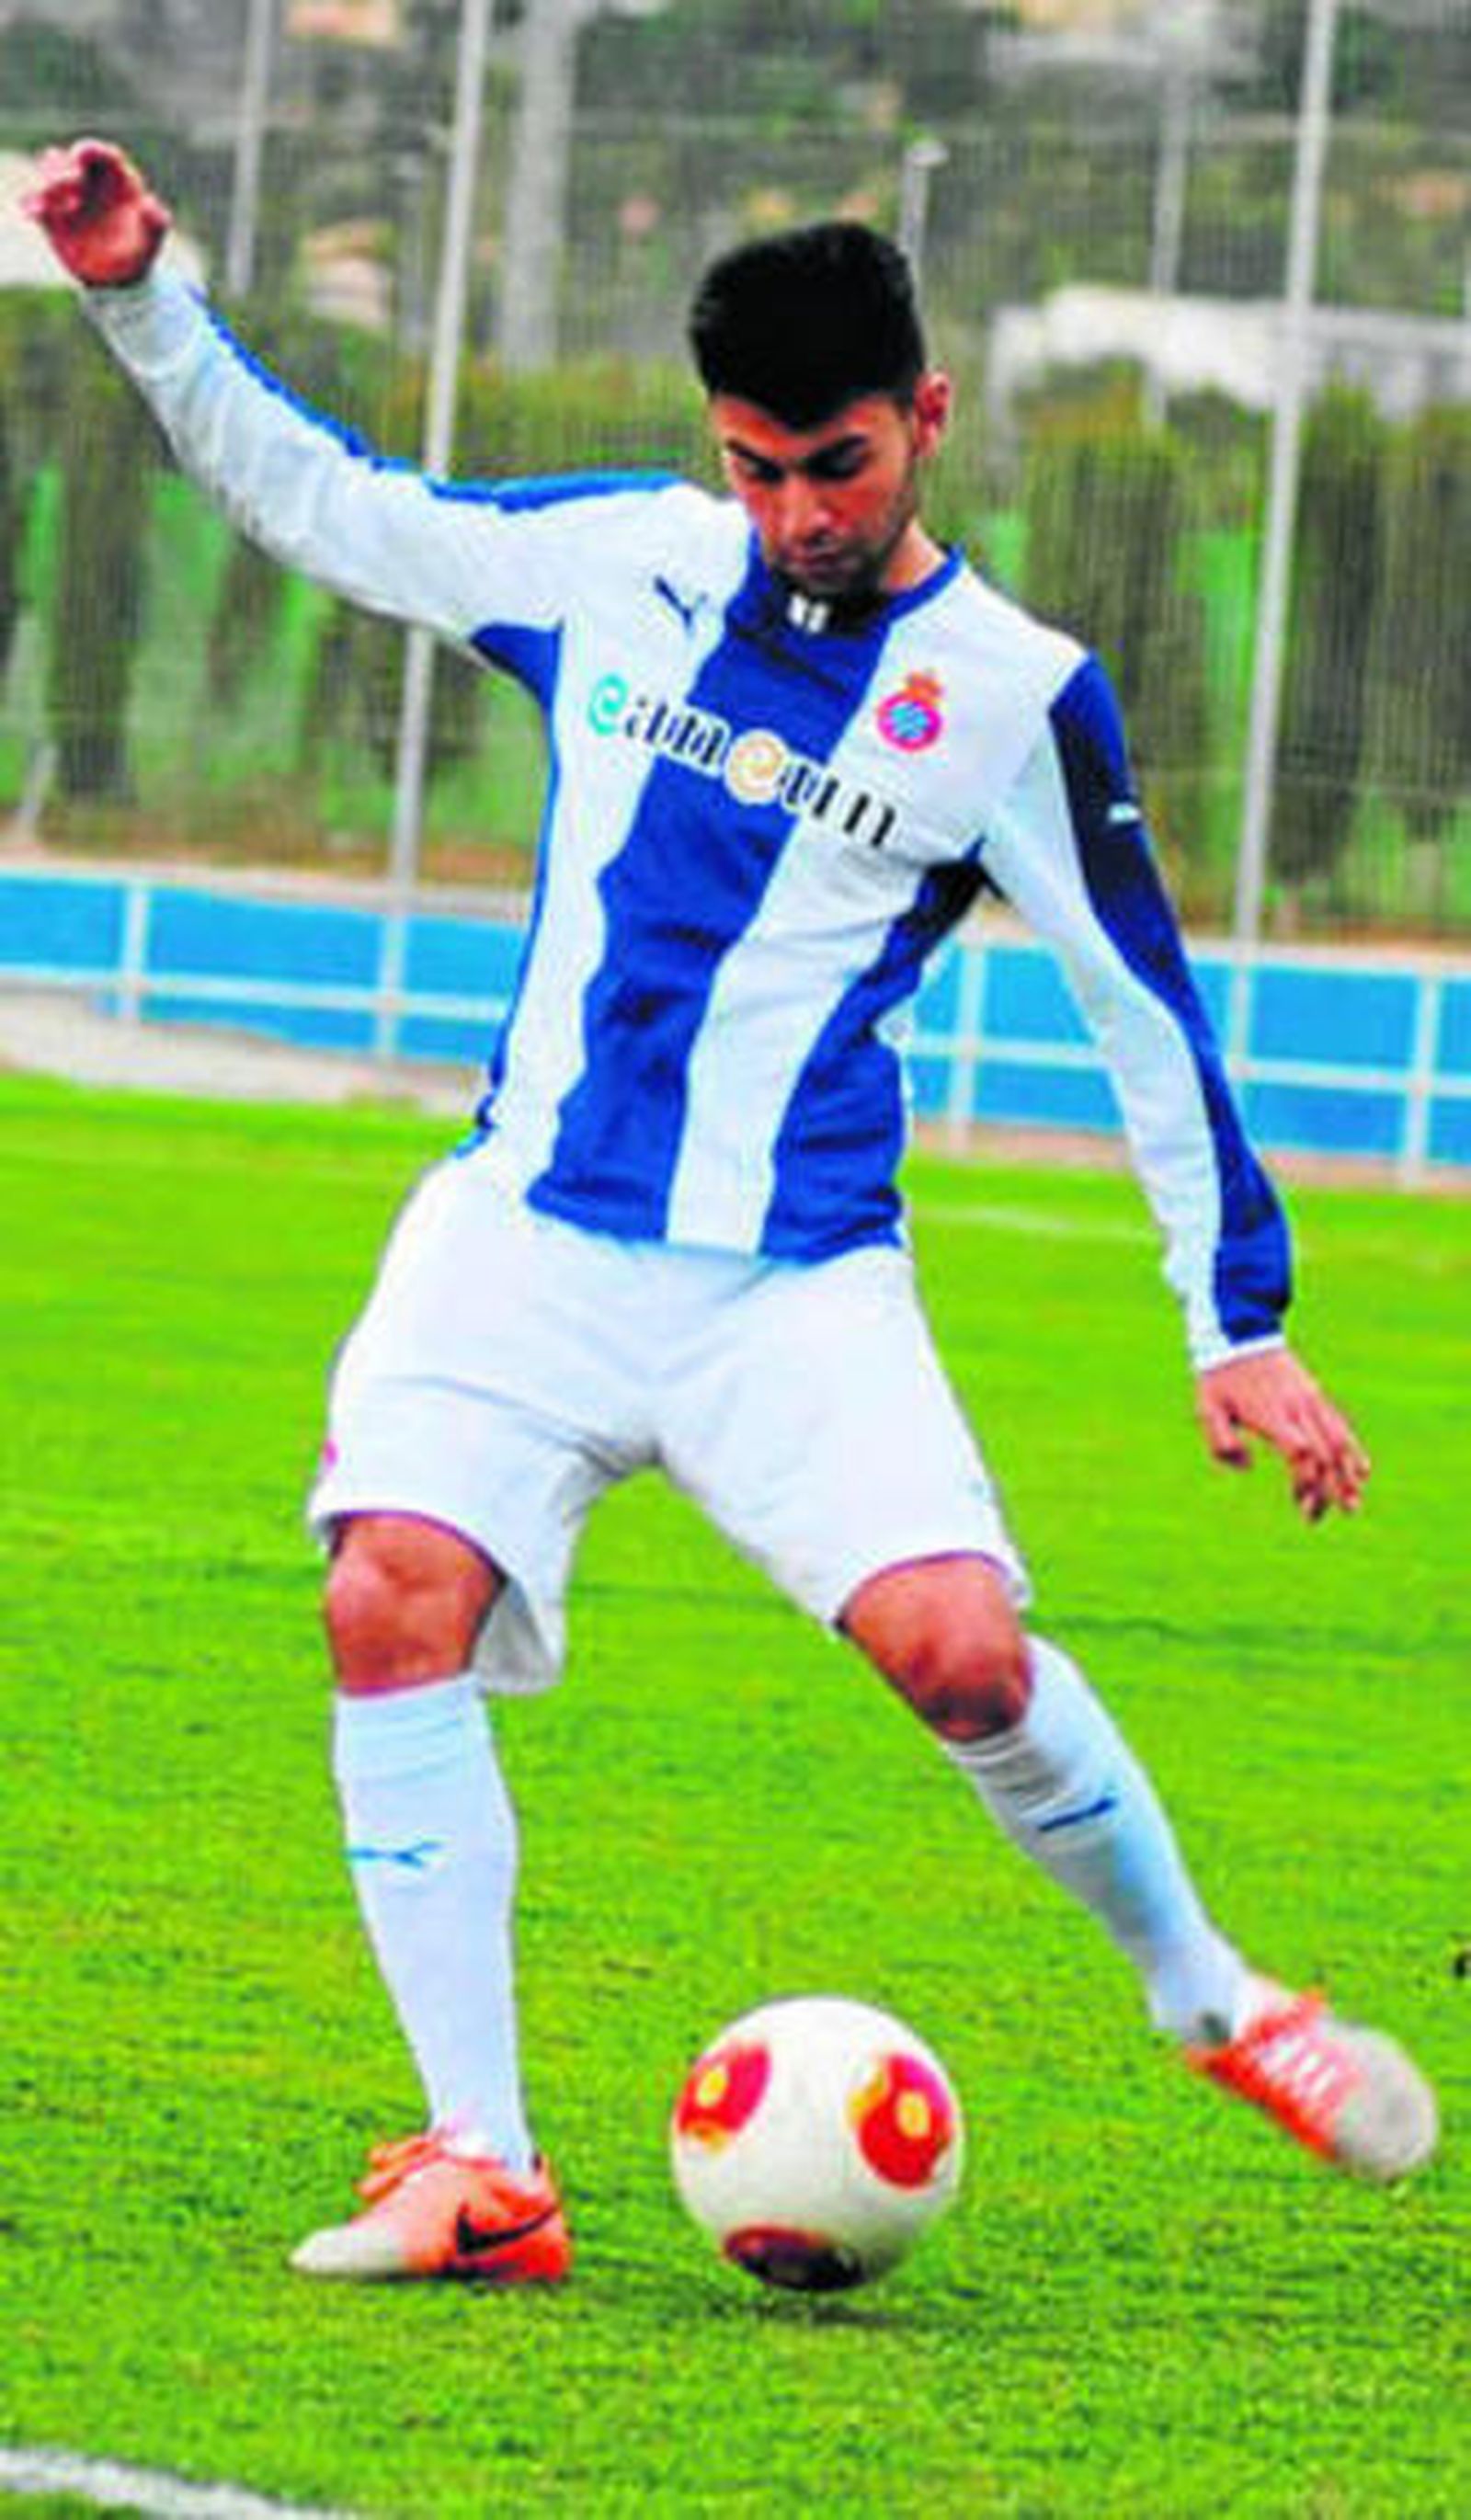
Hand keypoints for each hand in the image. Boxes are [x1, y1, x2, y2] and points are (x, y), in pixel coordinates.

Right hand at [22, 138, 169, 287]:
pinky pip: (37, 205)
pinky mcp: (52, 216)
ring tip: (49, 203)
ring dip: (45, 185)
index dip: (90, 150)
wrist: (120, 278)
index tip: (79, 155)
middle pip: (69, 162)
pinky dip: (33, 206)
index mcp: (115, 178)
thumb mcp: (153, 241)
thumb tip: (150, 205)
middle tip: (69, 185)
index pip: (101, 155)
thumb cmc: (140, 252)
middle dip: (63, 169)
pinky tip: (33, 213)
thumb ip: (156, 222)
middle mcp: (89, 181)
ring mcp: (68, 196)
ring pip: (48, 179)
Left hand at [1196, 1346, 1369, 1521]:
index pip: (1301, 1452)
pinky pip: (1340, 1424)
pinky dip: (1352, 1449)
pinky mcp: (1315, 1394)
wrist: (1239, 1331)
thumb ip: (1221, 1443)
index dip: (1306, 1481)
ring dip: (1348, 1474)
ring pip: (1338, 1440)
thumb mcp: (1208, 1409)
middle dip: (1329, 1489)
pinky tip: (1361, 1470)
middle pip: (1324, 1453)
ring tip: (1354, 1502)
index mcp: (1271, 1414)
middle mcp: (1297, 1408)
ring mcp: (1310, 1400)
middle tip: (1321, 1517)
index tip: (1300, 1503)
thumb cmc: (1220, 1376)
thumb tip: (1246, 1466)